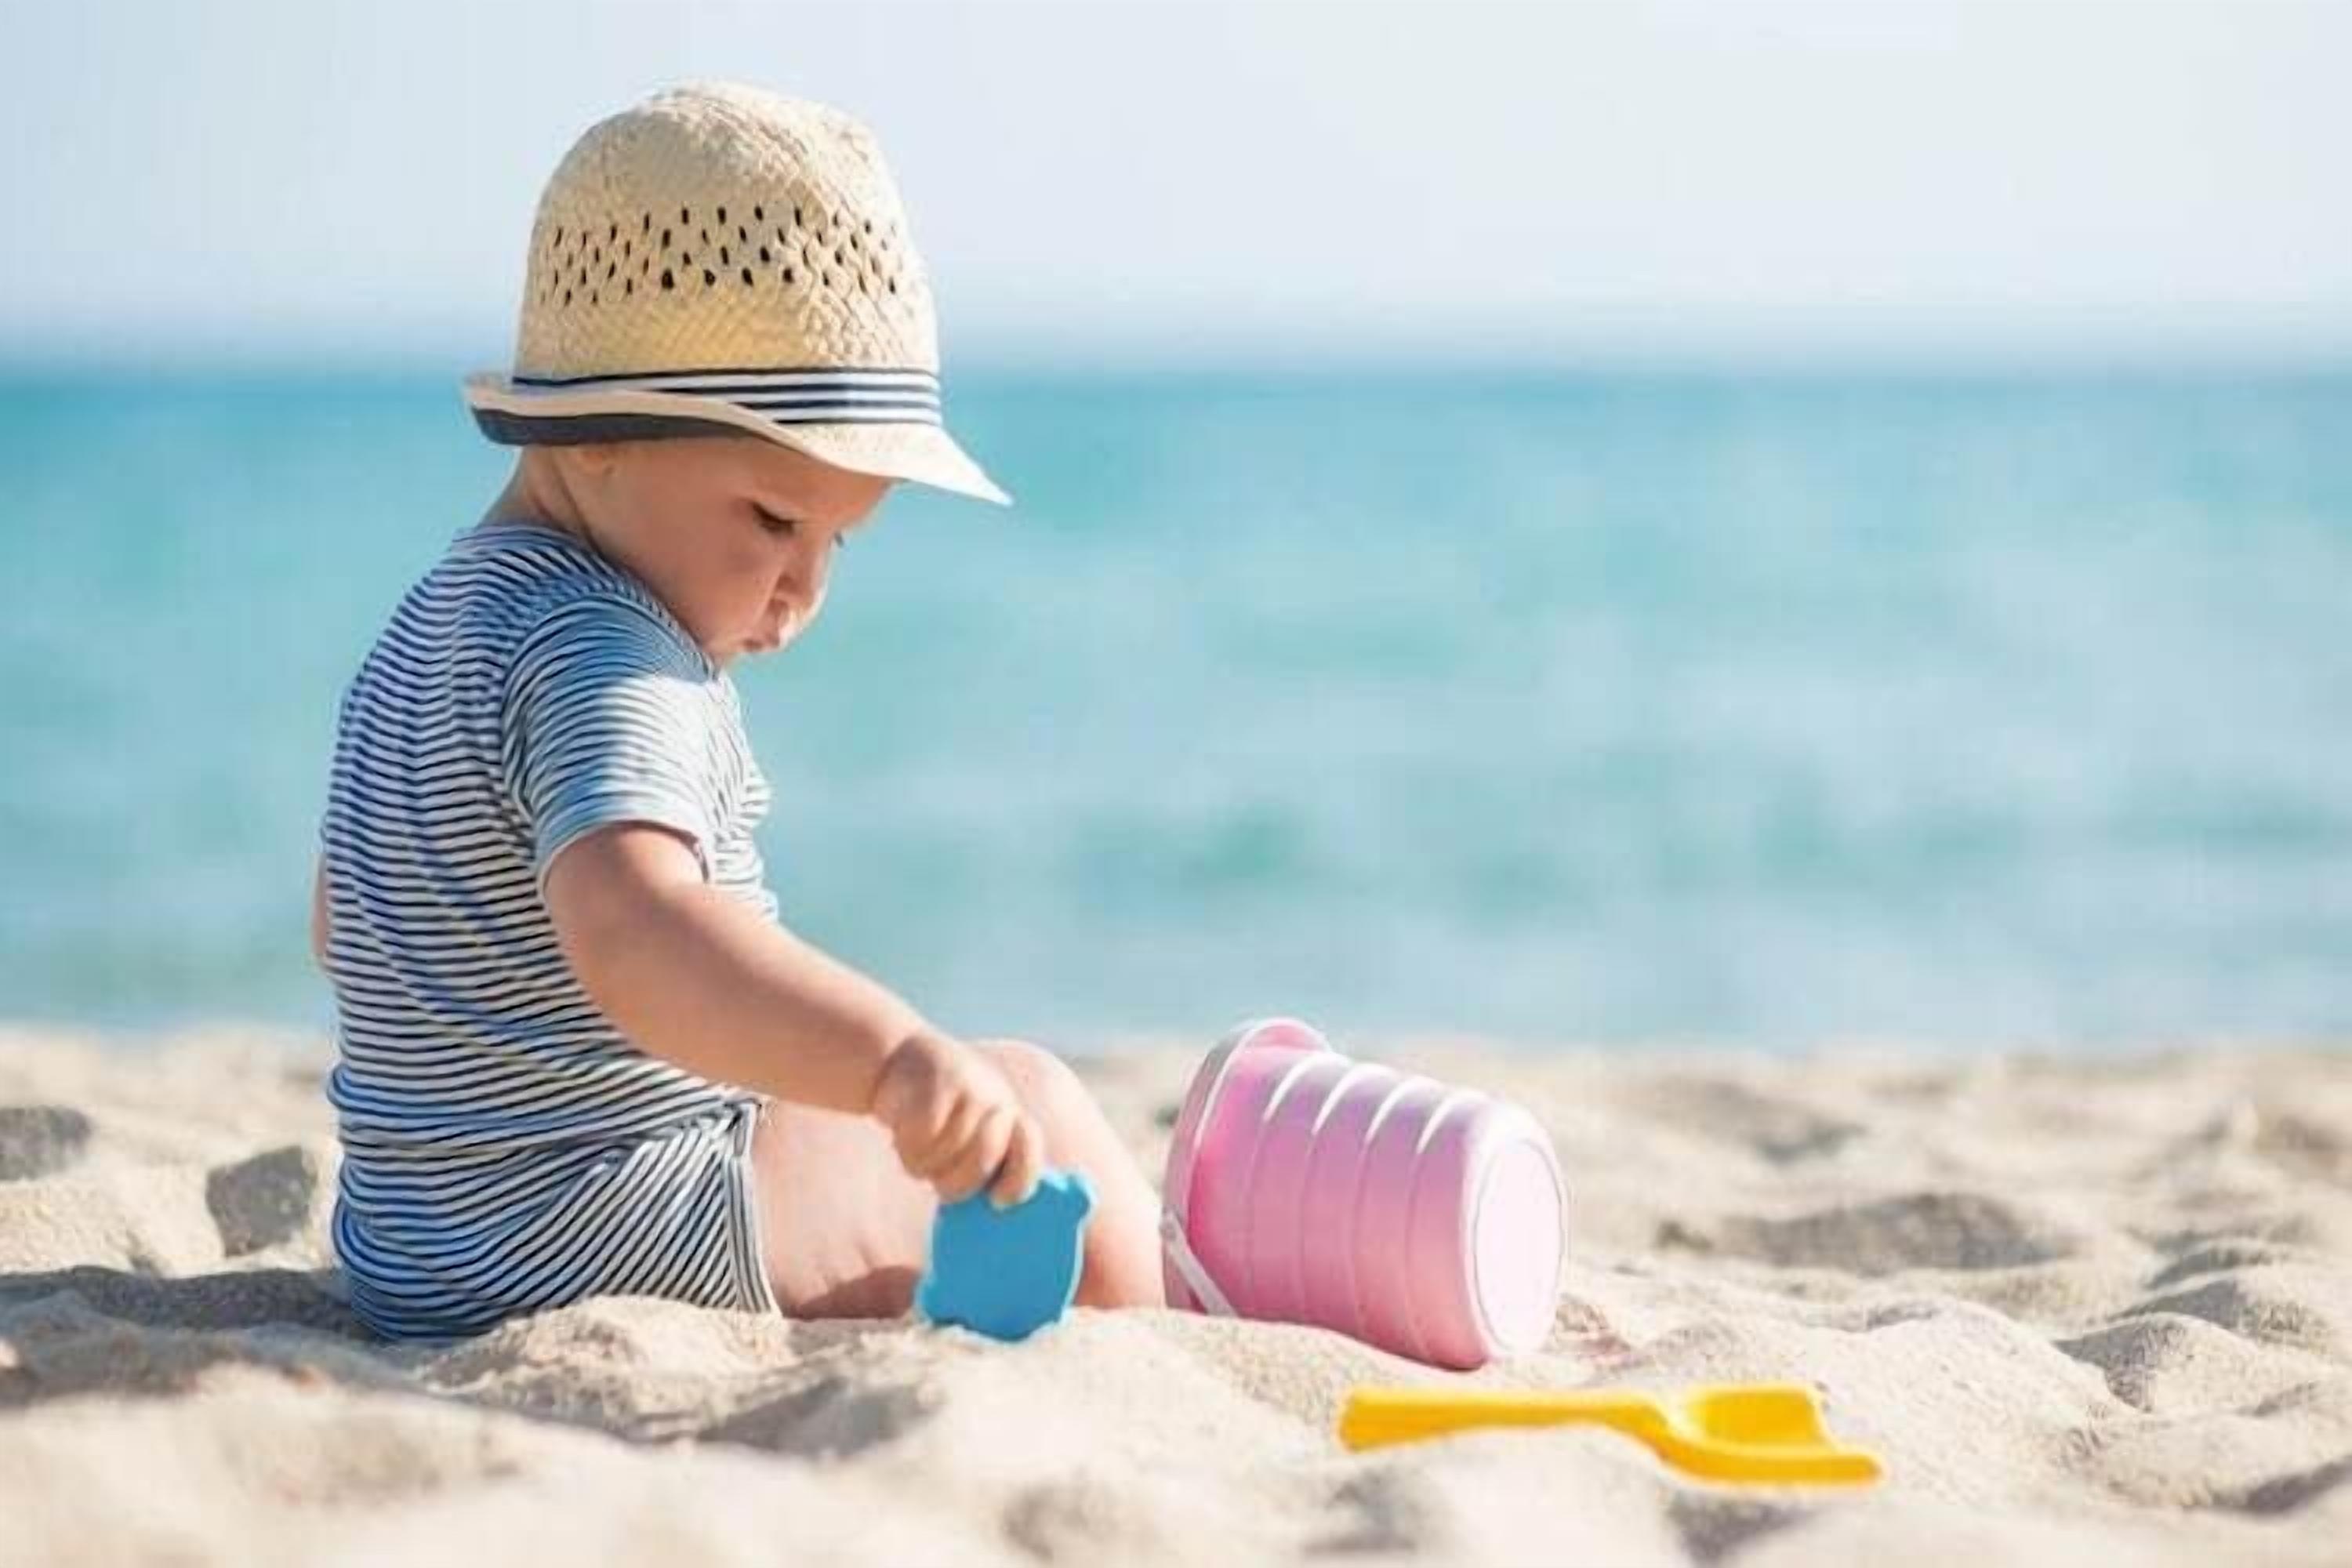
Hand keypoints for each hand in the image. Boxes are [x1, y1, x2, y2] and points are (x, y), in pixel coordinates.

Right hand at [869, 1030, 1044, 1208]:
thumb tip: (993, 1211)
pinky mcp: (935, 1082)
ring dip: (923, 1163)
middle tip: (938, 1179)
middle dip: (956, 1182)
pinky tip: (900, 1130)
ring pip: (947, 1151)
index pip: (1030, 1151)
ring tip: (916, 1148)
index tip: (998, 1202)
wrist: (897, 1061)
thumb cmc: (937, 1116)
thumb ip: (987, 1164)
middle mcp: (996, 1099)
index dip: (1018, 1180)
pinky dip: (905, 1145)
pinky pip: (920, 1136)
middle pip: (984, 1159)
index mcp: (1011, 1117)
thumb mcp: (969, 1133)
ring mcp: (968, 1087)